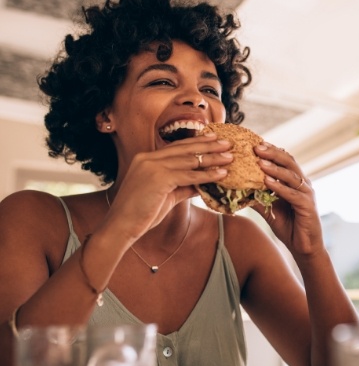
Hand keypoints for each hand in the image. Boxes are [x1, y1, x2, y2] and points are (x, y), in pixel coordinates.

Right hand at [103, 134, 232, 242]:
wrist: (121, 226)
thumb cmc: (141, 213)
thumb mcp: (166, 195)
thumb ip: (183, 186)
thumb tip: (202, 184)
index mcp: (146, 158)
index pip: (176, 147)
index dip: (196, 142)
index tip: (213, 139)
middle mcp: (148, 158)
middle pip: (185, 148)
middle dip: (208, 145)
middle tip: (227, 143)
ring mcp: (152, 166)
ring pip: (189, 160)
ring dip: (212, 158)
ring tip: (230, 157)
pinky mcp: (158, 178)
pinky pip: (189, 175)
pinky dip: (207, 175)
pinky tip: (221, 174)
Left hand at [253, 143, 323, 256]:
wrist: (303, 247)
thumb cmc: (287, 225)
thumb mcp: (268, 208)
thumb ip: (256, 196)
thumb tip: (237, 188)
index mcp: (294, 181)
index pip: (284, 160)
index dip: (271, 150)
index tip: (255, 143)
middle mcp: (303, 183)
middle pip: (289, 162)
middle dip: (272, 153)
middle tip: (257, 146)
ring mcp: (307, 194)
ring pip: (291, 176)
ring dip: (275, 168)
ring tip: (260, 161)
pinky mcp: (308, 206)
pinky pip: (292, 194)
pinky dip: (279, 187)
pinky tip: (267, 182)